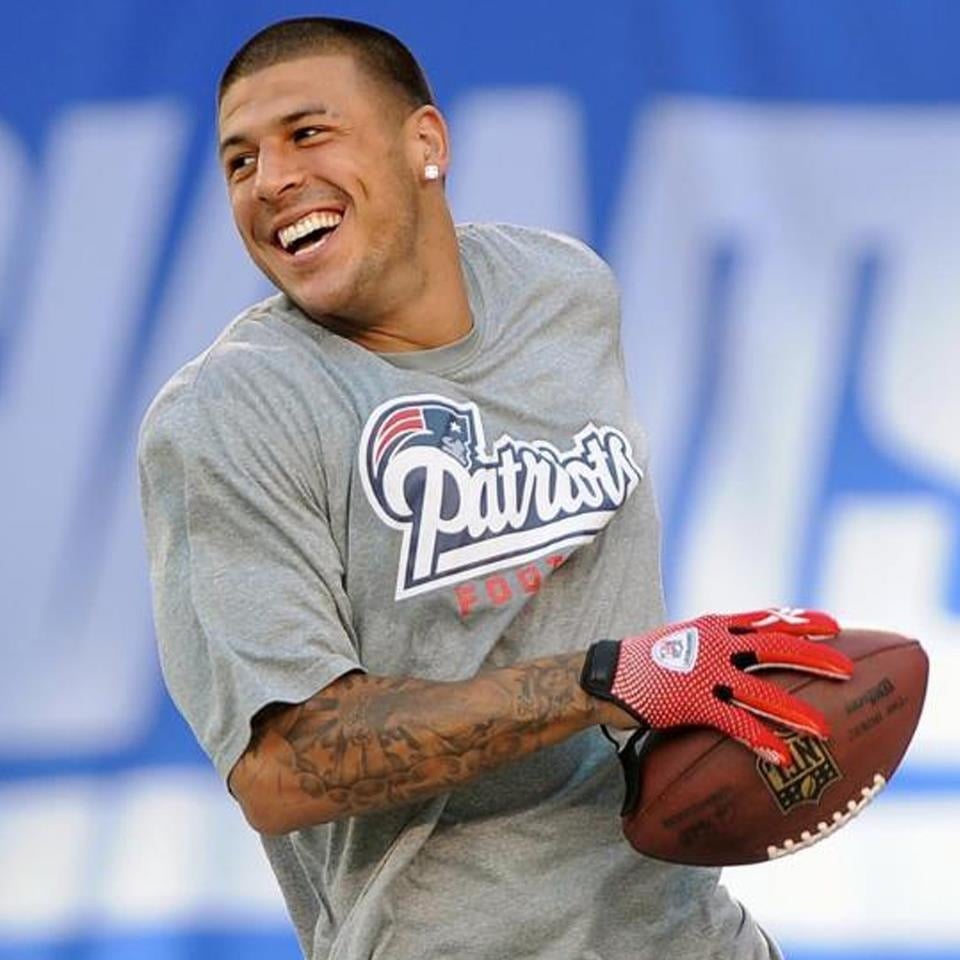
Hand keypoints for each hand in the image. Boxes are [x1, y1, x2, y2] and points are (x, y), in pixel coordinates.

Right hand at [580, 608, 852, 764]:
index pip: (766, 618)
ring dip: (794, 709)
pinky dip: (759, 738)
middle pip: (773, 646)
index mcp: (714, 626)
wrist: (606, 676)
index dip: (801, 620)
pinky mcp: (690, 701)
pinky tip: (781, 755)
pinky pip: (732, 721)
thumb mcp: (684, 639)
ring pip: (759, 689)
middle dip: (813, 656)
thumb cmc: (647, 661)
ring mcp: (702, 671)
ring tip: (824, 728)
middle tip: (847, 671)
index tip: (834, 625)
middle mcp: (714, 643)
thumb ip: (716, 642)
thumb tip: (747, 654)